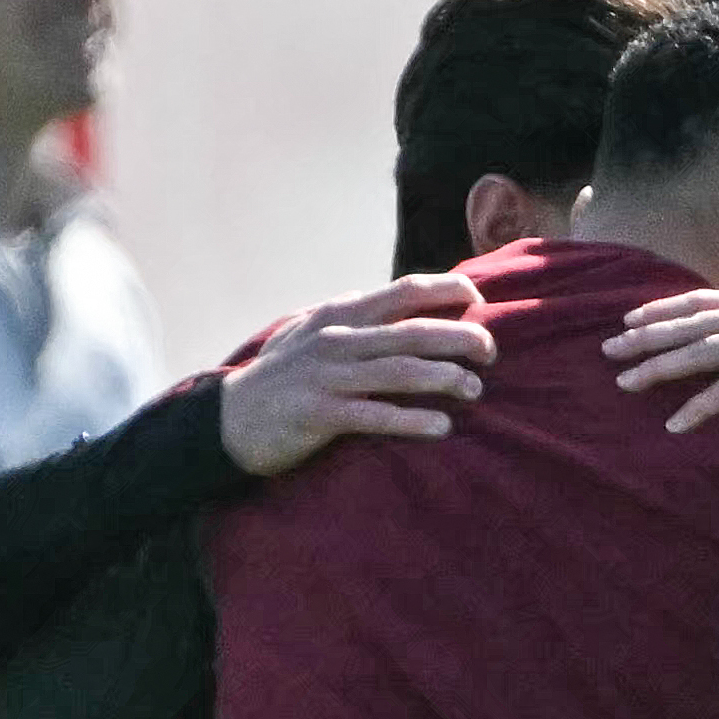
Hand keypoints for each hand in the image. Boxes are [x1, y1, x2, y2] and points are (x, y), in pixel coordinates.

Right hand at [217, 273, 493, 476]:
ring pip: (398, 371)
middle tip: (491, 351)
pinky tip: (441, 426)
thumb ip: (353, 320)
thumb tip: (397, 305)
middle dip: (459, 337)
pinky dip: (410, 420)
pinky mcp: (319, 414)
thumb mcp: (312, 334)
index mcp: (340, 315)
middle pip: (411, 331)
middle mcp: (337, 339)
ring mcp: (327, 376)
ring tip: (474, 389)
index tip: (478, 300)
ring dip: (443, 379)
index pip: (403, 291)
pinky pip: (374, 415)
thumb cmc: (281, 378)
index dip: (446, 291)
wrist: (228, 420)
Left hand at [606, 290, 718, 431]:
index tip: (629, 318)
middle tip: (608, 350)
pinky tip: (677, 423)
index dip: (664, 308)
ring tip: (626, 383)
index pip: (704, 301)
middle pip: (692, 323)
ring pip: (703, 351)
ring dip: (661, 368)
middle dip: (646, 336)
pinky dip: (703, 406)